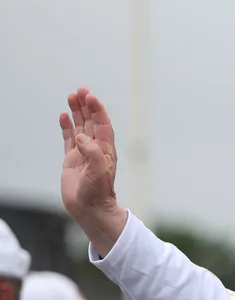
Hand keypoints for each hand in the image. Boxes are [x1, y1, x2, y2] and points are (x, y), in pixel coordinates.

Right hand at [60, 88, 127, 253]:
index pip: (102, 125)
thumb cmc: (98, 192)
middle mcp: (95, 149)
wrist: (90, 208)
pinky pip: (68, 138)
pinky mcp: (72, 159)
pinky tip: (64, 116)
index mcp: (105, 150)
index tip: (90, 97)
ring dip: (77, 113)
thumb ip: (93, 153)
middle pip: (91, 122)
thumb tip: (81, 137)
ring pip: (80, 127)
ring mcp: (83, 153)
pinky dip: (67, 127)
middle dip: (87, 106)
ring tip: (71, 97)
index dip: (97, 110)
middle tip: (80, 91)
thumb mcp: (99, 172)